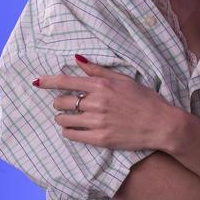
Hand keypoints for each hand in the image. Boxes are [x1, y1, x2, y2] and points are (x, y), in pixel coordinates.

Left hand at [33, 56, 176, 150]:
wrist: (162, 124)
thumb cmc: (145, 100)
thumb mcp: (124, 79)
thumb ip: (98, 71)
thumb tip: (77, 60)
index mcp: (102, 85)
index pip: (66, 81)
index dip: (48, 82)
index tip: (37, 82)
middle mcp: (97, 102)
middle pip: (62, 101)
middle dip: (59, 102)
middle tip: (64, 103)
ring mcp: (98, 122)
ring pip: (64, 119)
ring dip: (62, 117)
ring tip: (68, 117)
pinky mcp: (100, 139)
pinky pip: (72, 135)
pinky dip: (68, 131)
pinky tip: (73, 129)